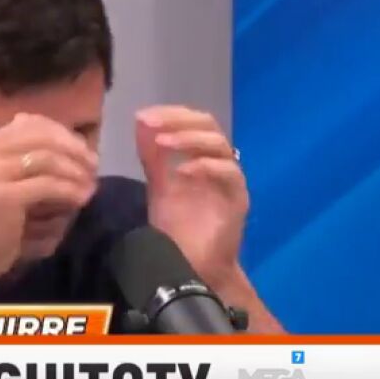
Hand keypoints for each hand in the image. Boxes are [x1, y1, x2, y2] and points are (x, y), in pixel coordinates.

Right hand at [0, 113, 97, 293]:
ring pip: (48, 159)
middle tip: (95, 167)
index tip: (85, 151)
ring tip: (91, 185)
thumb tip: (65, 135)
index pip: (33, 123)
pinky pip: (47, 185)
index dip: (64, 134)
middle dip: (75, 151)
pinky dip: (70, 190)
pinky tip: (82, 199)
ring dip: (76, 171)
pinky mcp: (3, 195)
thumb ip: (27, 154)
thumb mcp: (7, 177)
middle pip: (43, 137)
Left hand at [135, 106, 247, 291]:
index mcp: (200, 155)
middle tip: (151, 123)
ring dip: (189, 139)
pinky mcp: (239, 198)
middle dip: (178, 120)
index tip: (143, 115)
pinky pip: (230, 173)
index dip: (170, 113)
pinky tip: (181, 171)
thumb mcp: (158, 184)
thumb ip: (152, 155)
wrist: (191, 264)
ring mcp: (231, 179)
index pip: (193, 121)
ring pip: (220, 145)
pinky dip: (205, 167)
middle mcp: (218, 162)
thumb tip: (140, 119)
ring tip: (162, 143)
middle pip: (209, 126)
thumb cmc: (176, 226)